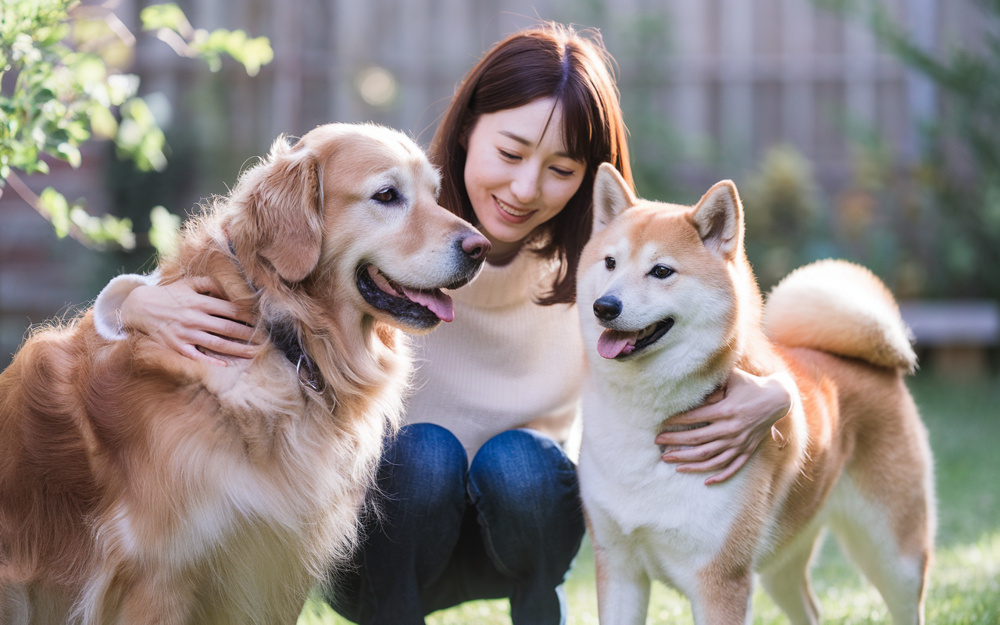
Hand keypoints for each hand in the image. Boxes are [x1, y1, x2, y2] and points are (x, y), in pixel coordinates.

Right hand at [120, 276, 259, 365]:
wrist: (139, 307)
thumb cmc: (169, 294)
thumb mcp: (189, 283)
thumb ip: (211, 284)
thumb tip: (232, 289)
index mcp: (200, 302)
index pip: (231, 310)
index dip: (250, 317)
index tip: (263, 322)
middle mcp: (195, 318)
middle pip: (228, 328)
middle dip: (250, 335)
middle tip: (267, 341)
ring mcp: (186, 334)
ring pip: (217, 344)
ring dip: (238, 350)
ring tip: (254, 354)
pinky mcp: (177, 347)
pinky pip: (197, 356)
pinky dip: (212, 362)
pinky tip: (227, 365)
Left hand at [655, 369, 793, 484]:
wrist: (778, 398)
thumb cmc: (749, 385)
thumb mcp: (731, 378)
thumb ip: (711, 384)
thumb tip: (690, 390)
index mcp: (726, 410)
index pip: (694, 418)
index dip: (676, 422)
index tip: (662, 424)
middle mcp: (732, 429)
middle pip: (697, 440)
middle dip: (674, 442)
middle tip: (658, 443)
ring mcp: (740, 443)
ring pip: (710, 458)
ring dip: (688, 462)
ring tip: (670, 462)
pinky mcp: (747, 451)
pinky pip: (732, 468)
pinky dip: (719, 476)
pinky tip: (705, 482)